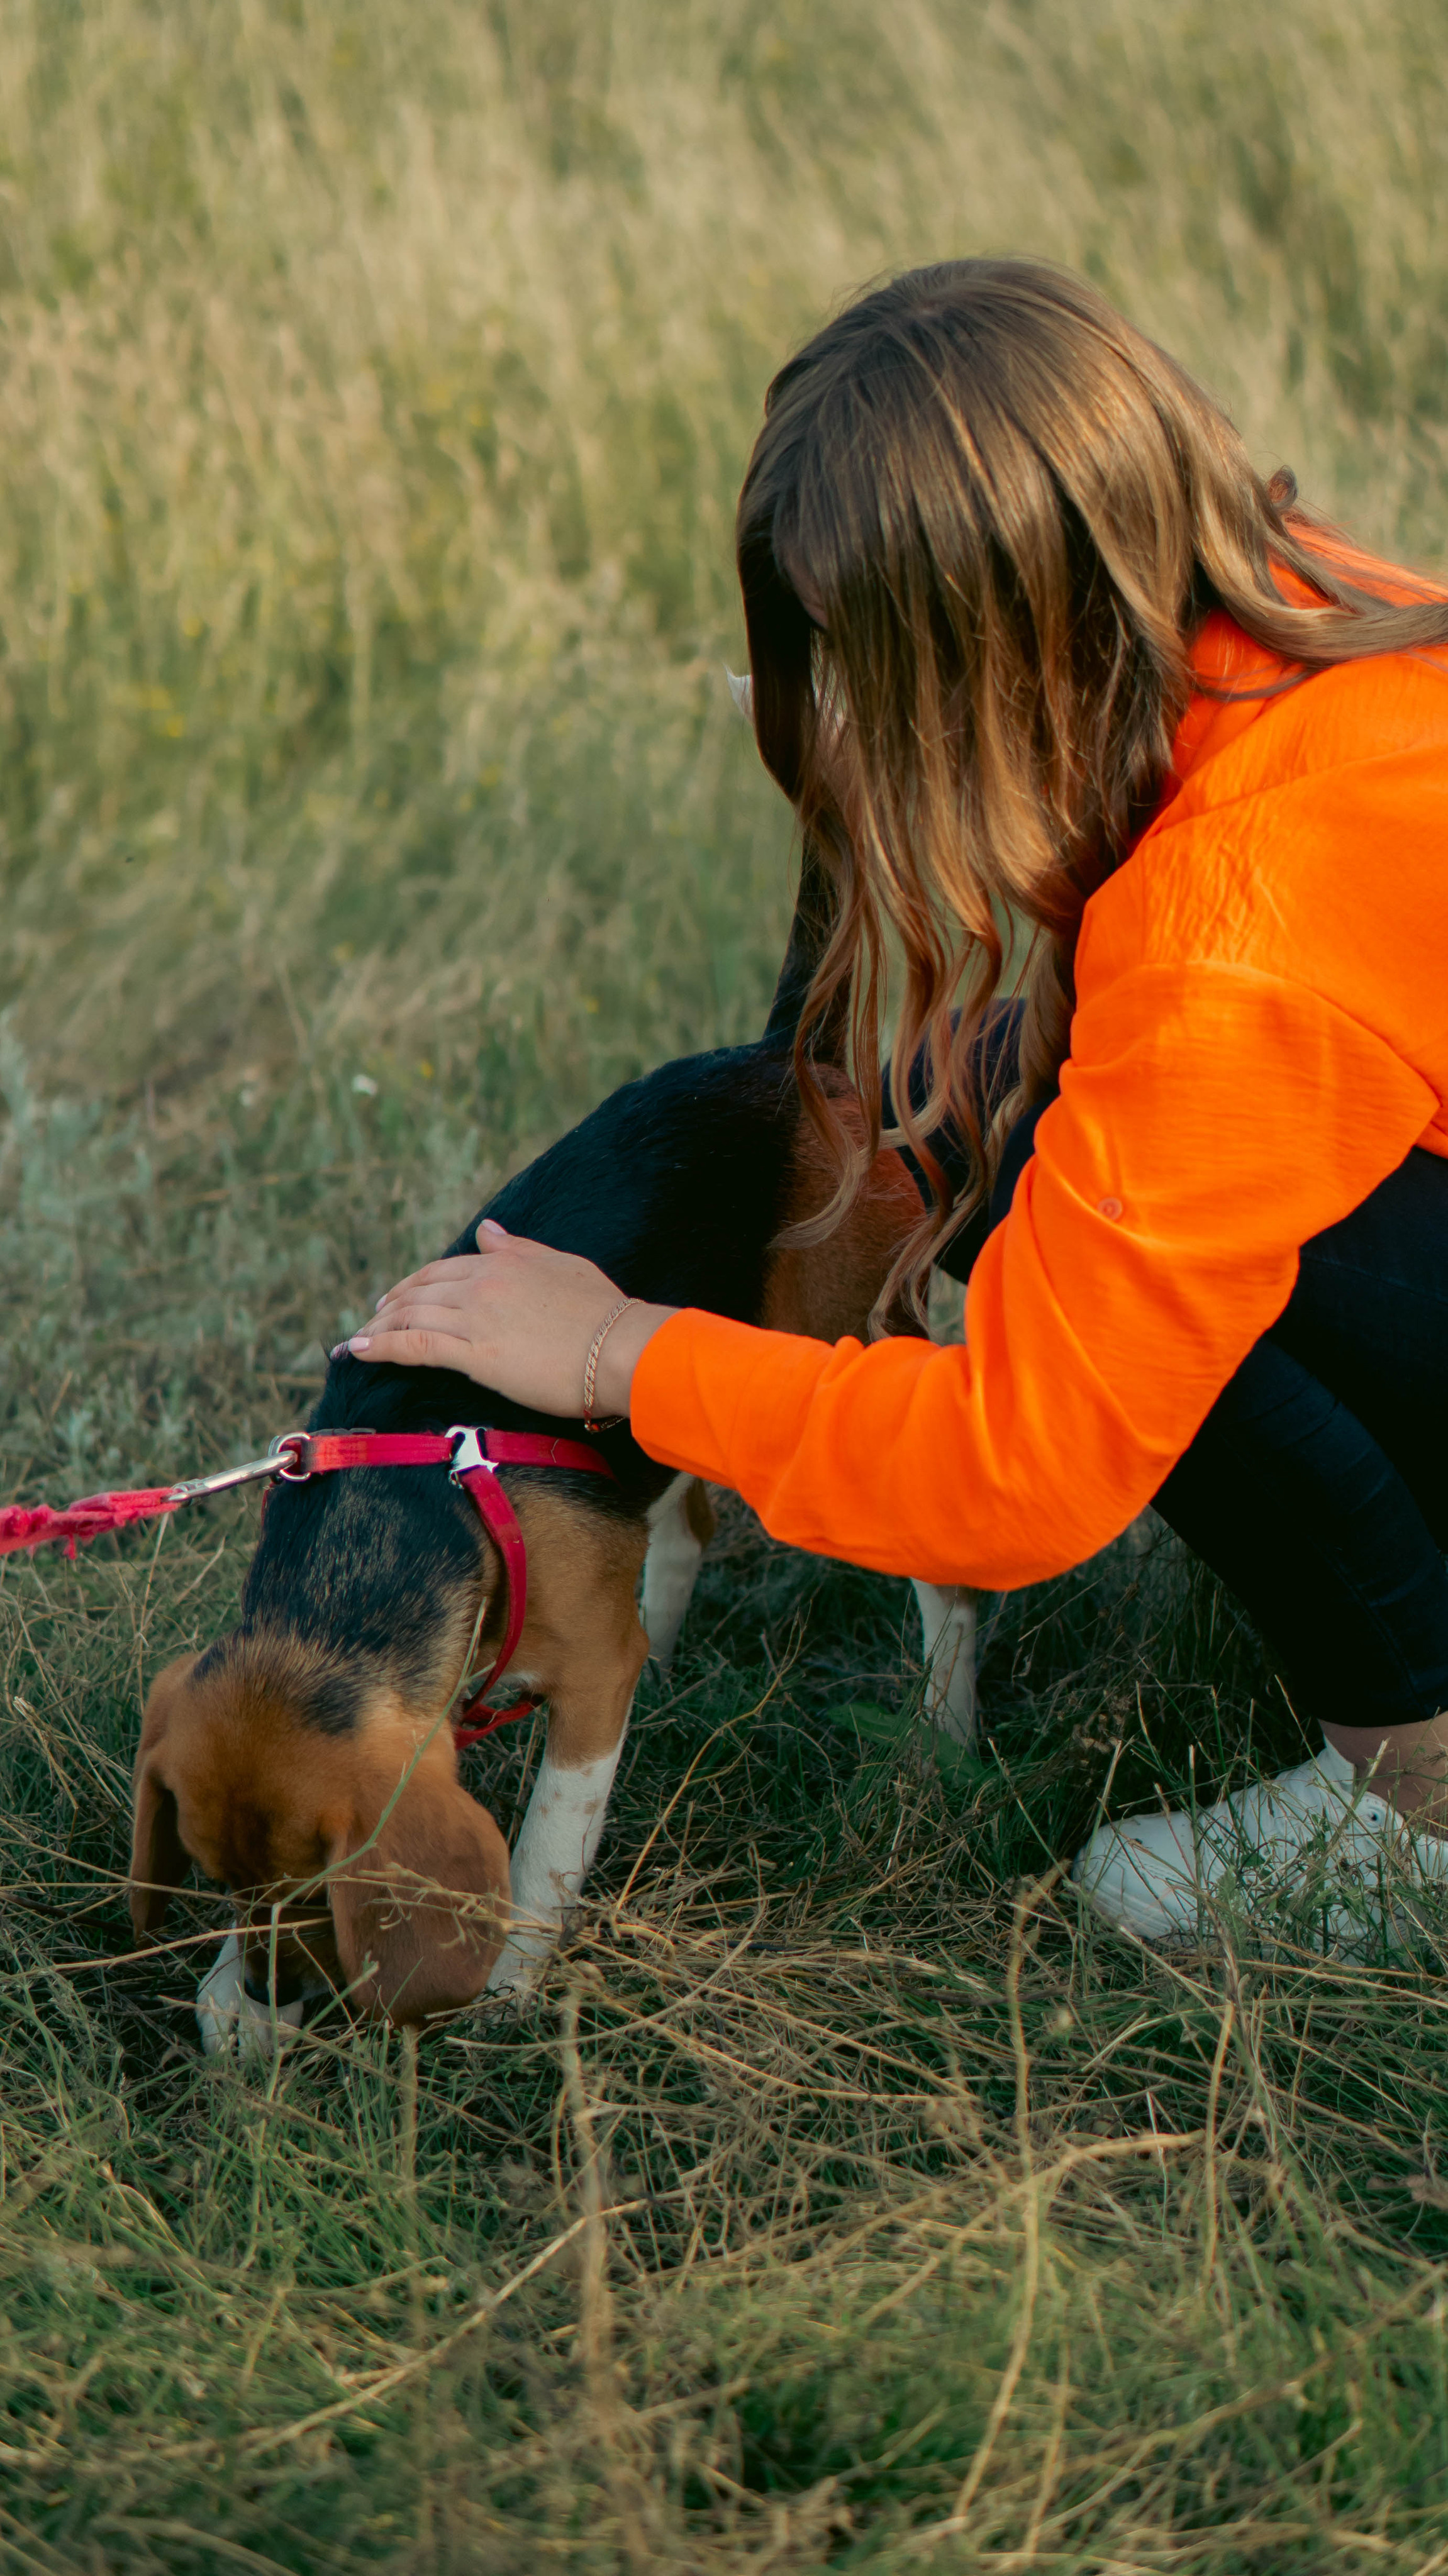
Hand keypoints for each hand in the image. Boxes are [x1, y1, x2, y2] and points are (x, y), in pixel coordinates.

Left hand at [334, 1222, 675, 1421]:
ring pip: (411, 1316)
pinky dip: (381, 1347)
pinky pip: (416, 1346)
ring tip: (357, 1342)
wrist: (623, 1349)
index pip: (446, 1270)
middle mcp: (483, 1285)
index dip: (416, 1284)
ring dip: (377, 1329)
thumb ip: (520, 1249)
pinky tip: (359, 1351)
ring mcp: (477, 1319)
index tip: (398, 1297)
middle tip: (371, 1320)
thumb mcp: (563, 1266)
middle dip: (390, 1306)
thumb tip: (488, 1230)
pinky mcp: (476, 1355)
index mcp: (504, 1262)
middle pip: (420, 1290)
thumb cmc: (605, 1313)